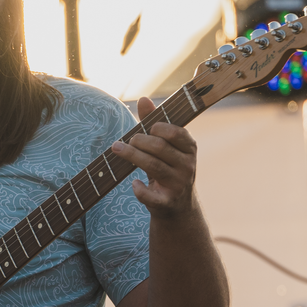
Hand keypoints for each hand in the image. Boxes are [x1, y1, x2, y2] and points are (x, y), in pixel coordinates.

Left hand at [111, 96, 197, 219]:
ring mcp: (178, 185)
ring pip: (153, 166)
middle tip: (126, 140)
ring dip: (131, 156)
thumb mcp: (165, 147)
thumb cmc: (168, 168)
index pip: (177, 132)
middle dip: (139, 141)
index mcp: (189, 149)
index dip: (159, 127)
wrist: (177, 207)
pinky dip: (139, 189)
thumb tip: (143, 98)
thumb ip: (154, 123)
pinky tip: (134, 183)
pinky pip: (150, 195)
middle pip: (160, 148)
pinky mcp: (167, 202)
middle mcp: (187, 166)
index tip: (147, 128)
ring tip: (116, 149)